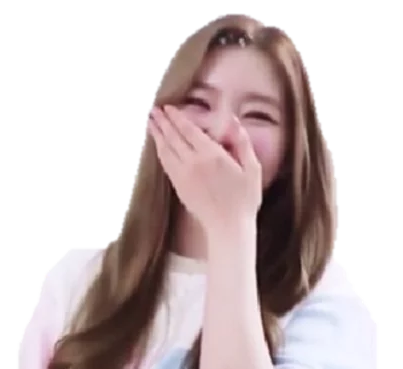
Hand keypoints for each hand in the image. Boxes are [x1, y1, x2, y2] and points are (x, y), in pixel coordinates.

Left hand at [147, 105, 261, 236]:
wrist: (228, 227)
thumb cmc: (244, 199)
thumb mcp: (252, 168)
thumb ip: (242, 142)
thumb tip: (234, 121)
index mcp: (212, 155)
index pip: (188, 130)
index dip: (177, 117)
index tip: (168, 108)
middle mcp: (193, 163)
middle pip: (173, 137)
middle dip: (162, 122)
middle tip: (154, 110)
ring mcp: (183, 176)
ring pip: (165, 151)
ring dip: (157, 135)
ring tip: (150, 123)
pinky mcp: (179, 187)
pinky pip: (166, 165)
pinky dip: (159, 152)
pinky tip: (158, 146)